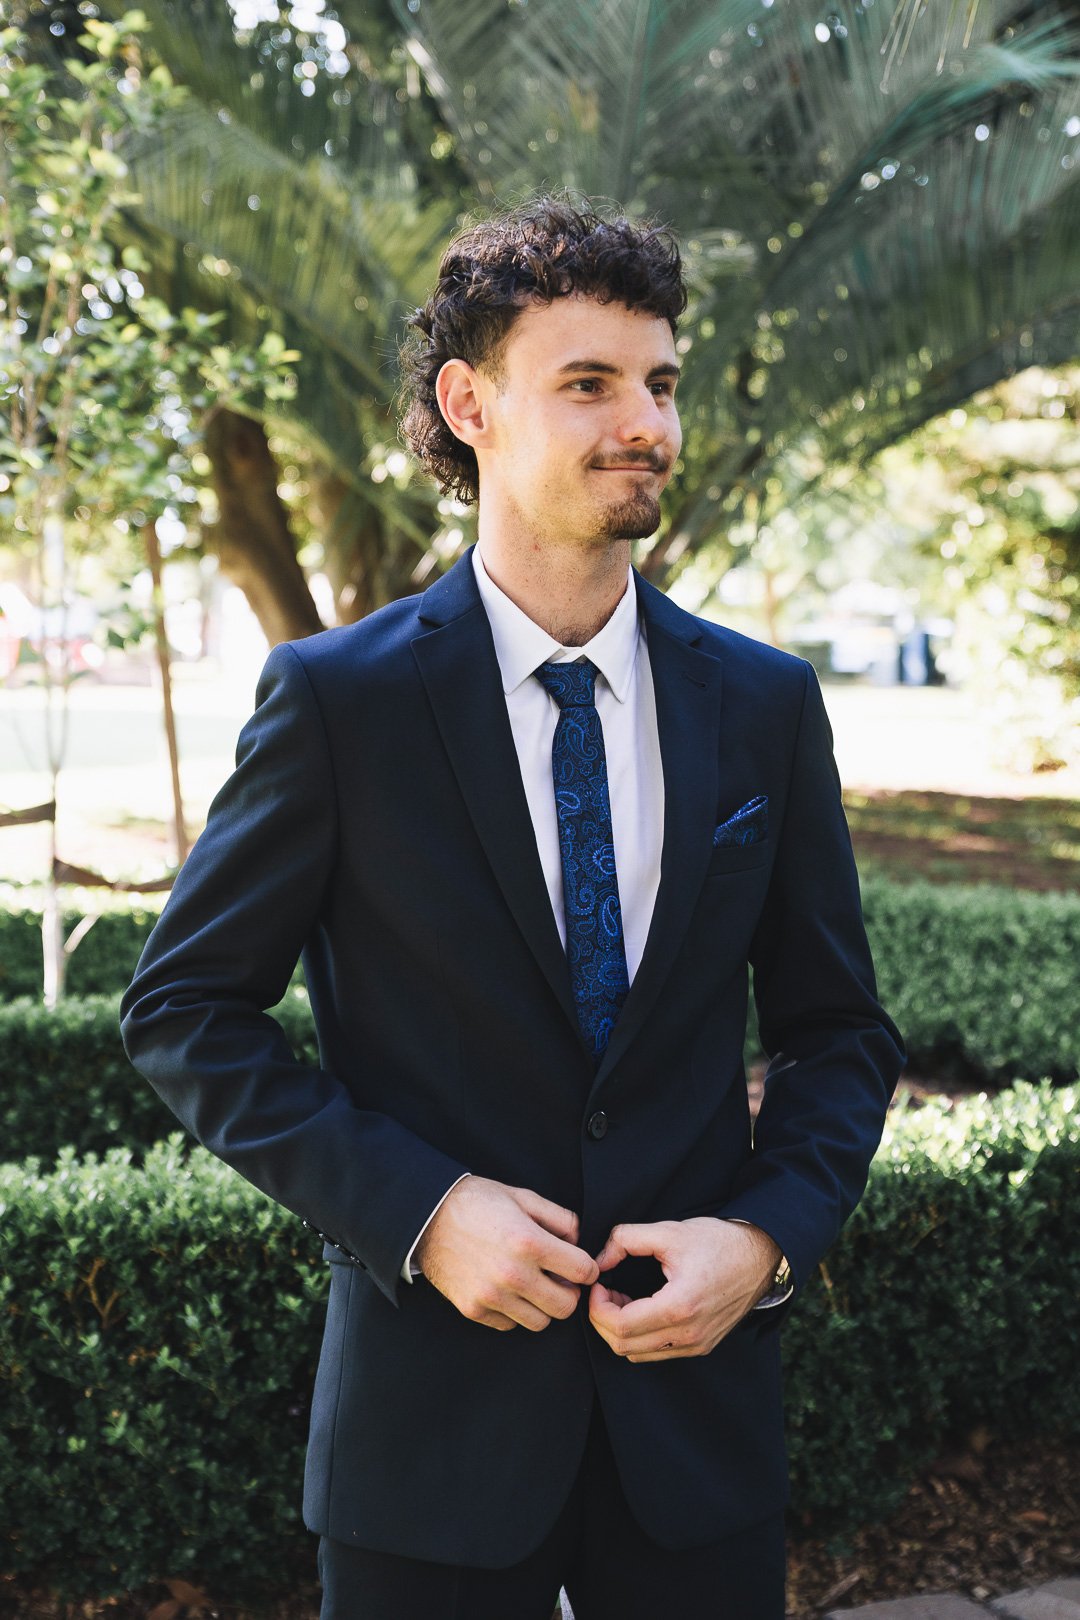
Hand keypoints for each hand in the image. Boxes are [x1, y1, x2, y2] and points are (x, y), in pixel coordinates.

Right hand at [415, 1176, 599, 1332]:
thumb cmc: (477, 1203)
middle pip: (566, 1306)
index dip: (588, 1268)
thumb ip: (560, 1218)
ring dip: (542, 1306)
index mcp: (529, 1242)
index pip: (583, 1271)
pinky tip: (508, 1291)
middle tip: (558, 1278)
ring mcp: (492, 1296)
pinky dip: (514, 1312)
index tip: (580, 1266)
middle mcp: (512, 1274)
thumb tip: (577, 1243)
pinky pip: (510, 1325)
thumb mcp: (523, 1197)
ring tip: (532, 1285)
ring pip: (540, 1322)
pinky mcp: (474, 1310)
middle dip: (568, 1292)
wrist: (428, 1217)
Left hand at [588, 1217, 780, 1363]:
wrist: (759, 1256)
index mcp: (680, 1306)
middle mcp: (689, 1334)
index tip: (598, 1284)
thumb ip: (625, 1239)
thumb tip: (599, 1261)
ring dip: (620, 1330)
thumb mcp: (668, 1231)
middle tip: (604, 1291)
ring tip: (623, 1298)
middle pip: (623, 1346)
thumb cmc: (717, 1242)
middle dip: (603, 1319)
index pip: (620, 1326)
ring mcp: (697, 1344)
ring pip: (638, 1355)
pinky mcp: (702, 1346)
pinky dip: (639, 1337)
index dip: (597, 1307)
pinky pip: (657, 1353)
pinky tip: (641, 1308)